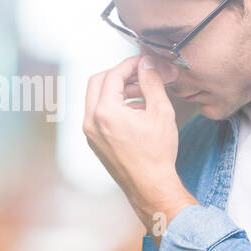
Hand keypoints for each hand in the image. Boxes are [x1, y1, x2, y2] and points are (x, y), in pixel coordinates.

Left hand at [83, 55, 197, 237]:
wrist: (151, 187)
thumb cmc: (157, 154)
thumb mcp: (160, 111)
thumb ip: (151, 82)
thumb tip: (147, 64)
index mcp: (105, 112)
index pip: (113, 75)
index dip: (131, 65)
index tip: (144, 63)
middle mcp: (91, 121)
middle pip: (97, 82)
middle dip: (119, 75)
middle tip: (139, 75)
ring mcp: (90, 133)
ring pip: (96, 98)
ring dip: (116, 90)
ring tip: (142, 93)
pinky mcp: (94, 142)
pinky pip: (98, 114)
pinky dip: (112, 106)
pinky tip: (135, 111)